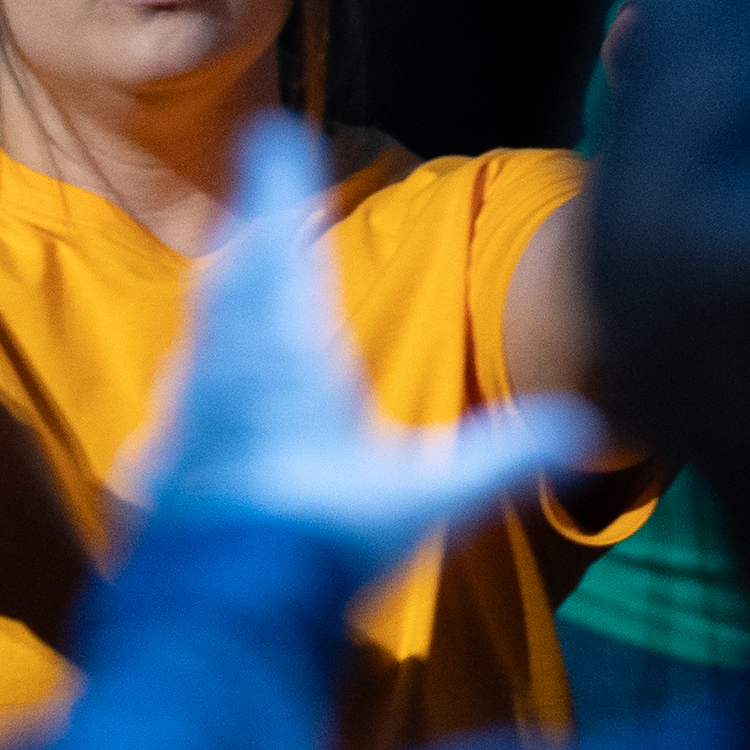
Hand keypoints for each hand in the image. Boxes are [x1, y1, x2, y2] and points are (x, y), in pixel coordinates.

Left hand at [165, 115, 593, 567]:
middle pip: (233, 282)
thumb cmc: (321, 542)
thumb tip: (589, 423)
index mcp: (288, 357)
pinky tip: (197, 405)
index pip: (283, 249)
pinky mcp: (160, 467)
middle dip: (248, 239)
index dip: (278, 187)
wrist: (214, 616)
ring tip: (230, 284)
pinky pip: (180, 406)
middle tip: (253, 207)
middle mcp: (226, 371)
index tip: (271, 132)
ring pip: (200, 337)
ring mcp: (185, 419)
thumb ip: (505, 455)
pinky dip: (199, 384)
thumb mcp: (428, 499)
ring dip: (220, 305)